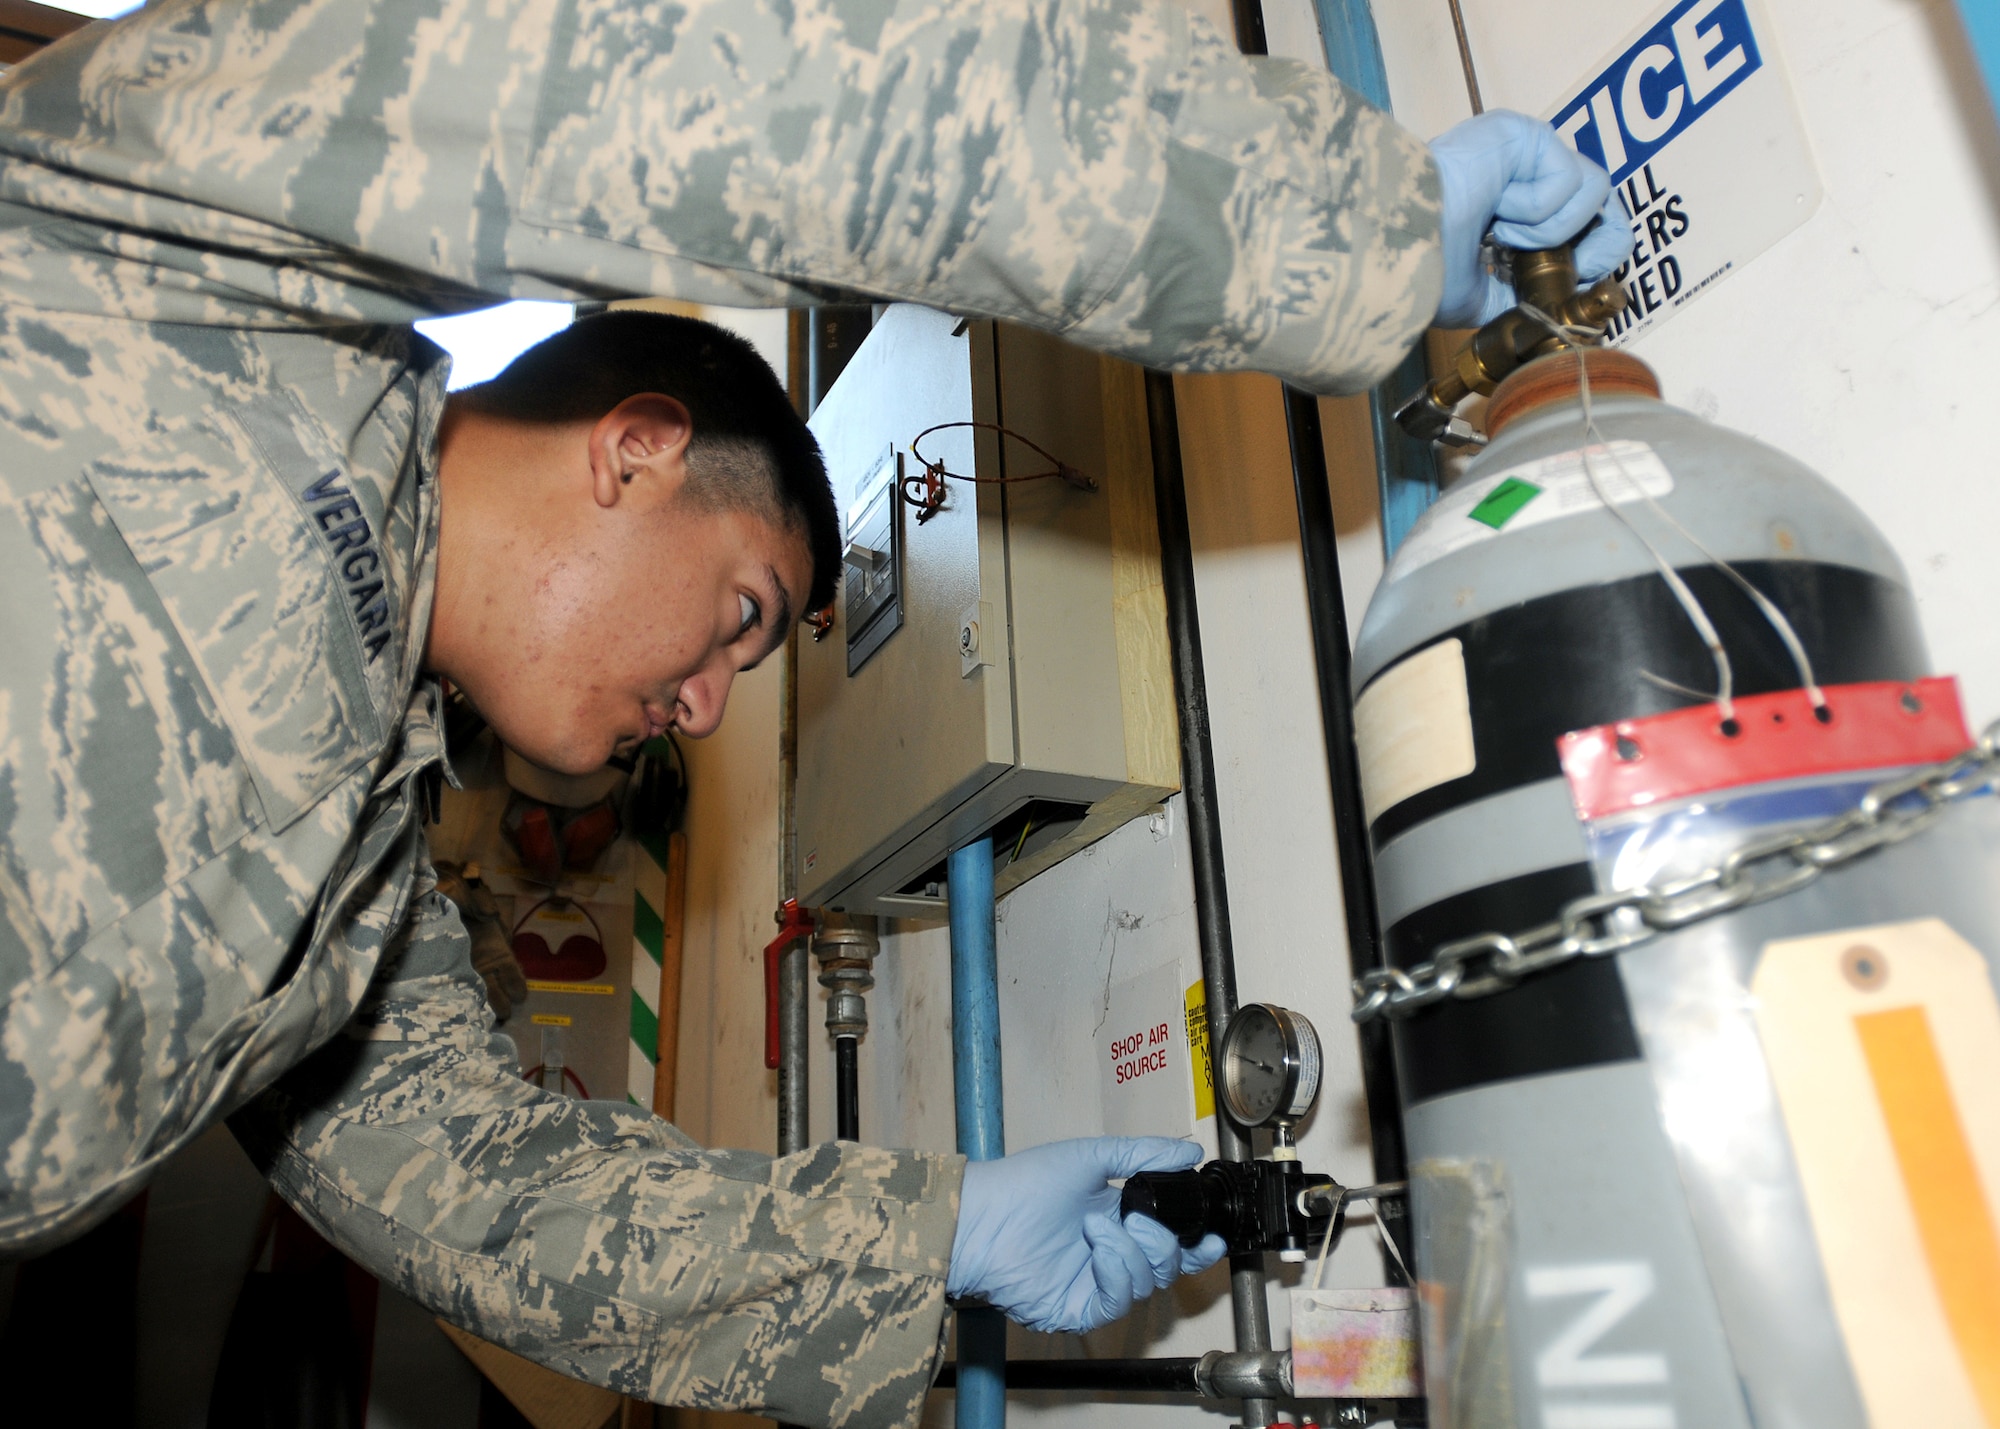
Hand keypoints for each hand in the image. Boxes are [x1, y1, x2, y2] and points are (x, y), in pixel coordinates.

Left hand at [947, 1137, 1227, 1333]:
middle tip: (1136, 1219)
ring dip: (1129, 1251)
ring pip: (1147, 1283)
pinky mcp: (1079, 1309)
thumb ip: (1143, 1154)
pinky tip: (1096, 1249)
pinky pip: (1119, 1300)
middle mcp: (1110, 1254)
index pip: (1169, 1241)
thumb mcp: (1092, 1156)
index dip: (1195, 1244)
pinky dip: (1115, 1272)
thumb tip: (1189, 1148)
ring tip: (1095, 1227)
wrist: (985, 1216)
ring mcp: (1095, 1283)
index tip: (1213, 1237)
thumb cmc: (1027, 1182)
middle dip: (1163, 1243)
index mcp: (1117, 1220)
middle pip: (1167, 1266)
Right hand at [1430, 110, 1632, 327]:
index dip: (1595, 252)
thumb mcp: (1480, 299)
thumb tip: (1557, 304)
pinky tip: (1498, 209)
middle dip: (1601, 241)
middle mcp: (1522, 178)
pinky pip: (1568, 176)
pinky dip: (1538, 209)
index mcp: (1510, 213)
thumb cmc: (1421, 269)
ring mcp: (1525, 153)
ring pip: (1591, 188)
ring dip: (1552, 227)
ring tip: (1506, 234)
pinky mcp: (1525, 134)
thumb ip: (1517, 296)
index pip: (1579, 222)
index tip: (1579, 281)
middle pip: (1601, 198)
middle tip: (1578, 265)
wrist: (1400, 243)